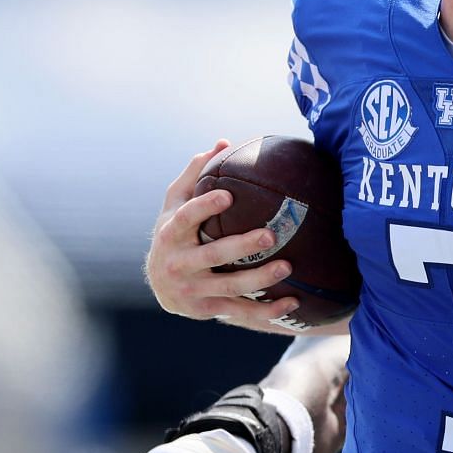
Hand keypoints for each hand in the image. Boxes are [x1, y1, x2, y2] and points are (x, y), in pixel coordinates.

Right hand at [145, 139, 304, 330]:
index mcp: (171, 233)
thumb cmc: (174, 233)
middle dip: (241, 246)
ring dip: (259, 279)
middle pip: (212, 256)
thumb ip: (195, 174)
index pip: (186, 218)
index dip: (205, 207)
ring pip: (229, 286)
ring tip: (286, 266)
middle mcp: (178, 263)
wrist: (160, 285)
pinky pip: (240, 311)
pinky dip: (266, 310)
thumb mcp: (175, 204)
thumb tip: (223, 142)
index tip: (228, 196)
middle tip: (271, 233)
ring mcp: (192, 290)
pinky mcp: (207, 309)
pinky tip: (292, 302)